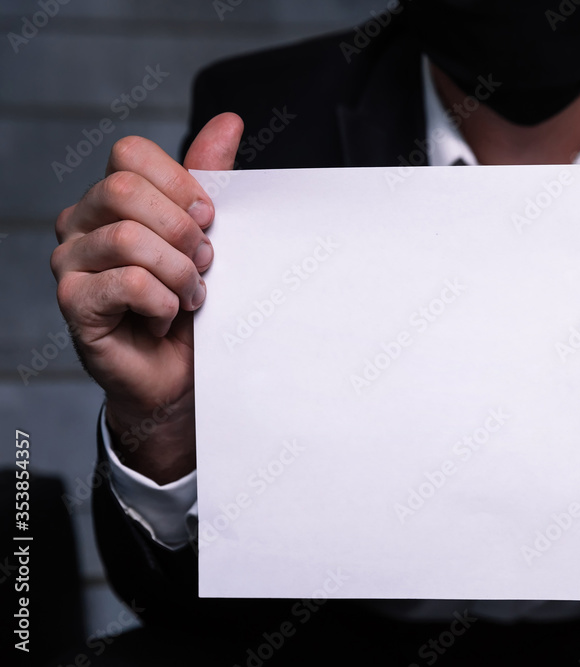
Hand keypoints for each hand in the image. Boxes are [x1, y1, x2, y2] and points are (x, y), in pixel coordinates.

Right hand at [51, 113, 242, 482]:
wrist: (183, 374)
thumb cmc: (193, 303)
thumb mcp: (209, 234)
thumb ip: (210, 178)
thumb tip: (229, 121)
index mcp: (111, 200)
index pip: (130, 153)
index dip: (180, 183)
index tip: (209, 220)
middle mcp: (80, 223)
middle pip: (124, 191)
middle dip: (182, 230)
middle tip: (206, 264)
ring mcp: (71, 263)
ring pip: (128, 239)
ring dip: (179, 272)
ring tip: (193, 296)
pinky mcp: (75, 303)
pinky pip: (127, 283)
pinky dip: (164, 301)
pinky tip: (168, 317)